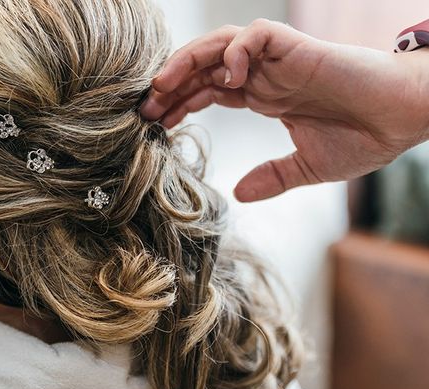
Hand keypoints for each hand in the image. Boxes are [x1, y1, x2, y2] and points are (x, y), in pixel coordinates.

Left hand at [141, 19, 428, 201]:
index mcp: (265, 97)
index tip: (156, 123)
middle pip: (205, 68)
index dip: (180, 103)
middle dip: (172, 84)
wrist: (404, 121)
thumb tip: (239, 194)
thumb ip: (272, 177)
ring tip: (163, 87)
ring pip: (221, 46)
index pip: (208, 92)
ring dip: (188, 62)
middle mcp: (266, 76)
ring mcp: (280, 61)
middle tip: (144, 107)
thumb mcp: (306, 167)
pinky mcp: (299, 49)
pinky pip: (257, 36)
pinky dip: (235, 52)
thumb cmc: (364, 138)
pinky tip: (227, 79)